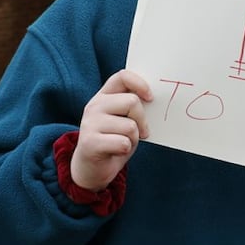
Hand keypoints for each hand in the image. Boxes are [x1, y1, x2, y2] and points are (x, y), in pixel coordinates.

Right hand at [72, 70, 152, 190]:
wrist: (92, 168)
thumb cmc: (115, 140)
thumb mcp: (125, 119)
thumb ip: (133, 106)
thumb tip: (155, 98)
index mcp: (104, 96)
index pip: (123, 76)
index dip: (140, 84)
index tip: (150, 98)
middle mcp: (94, 106)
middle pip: (132, 102)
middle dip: (143, 120)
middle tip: (140, 132)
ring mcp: (89, 123)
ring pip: (130, 125)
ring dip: (134, 138)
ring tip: (123, 142)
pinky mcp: (89, 142)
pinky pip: (123, 142)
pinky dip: (126, 149)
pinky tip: (117, 151)